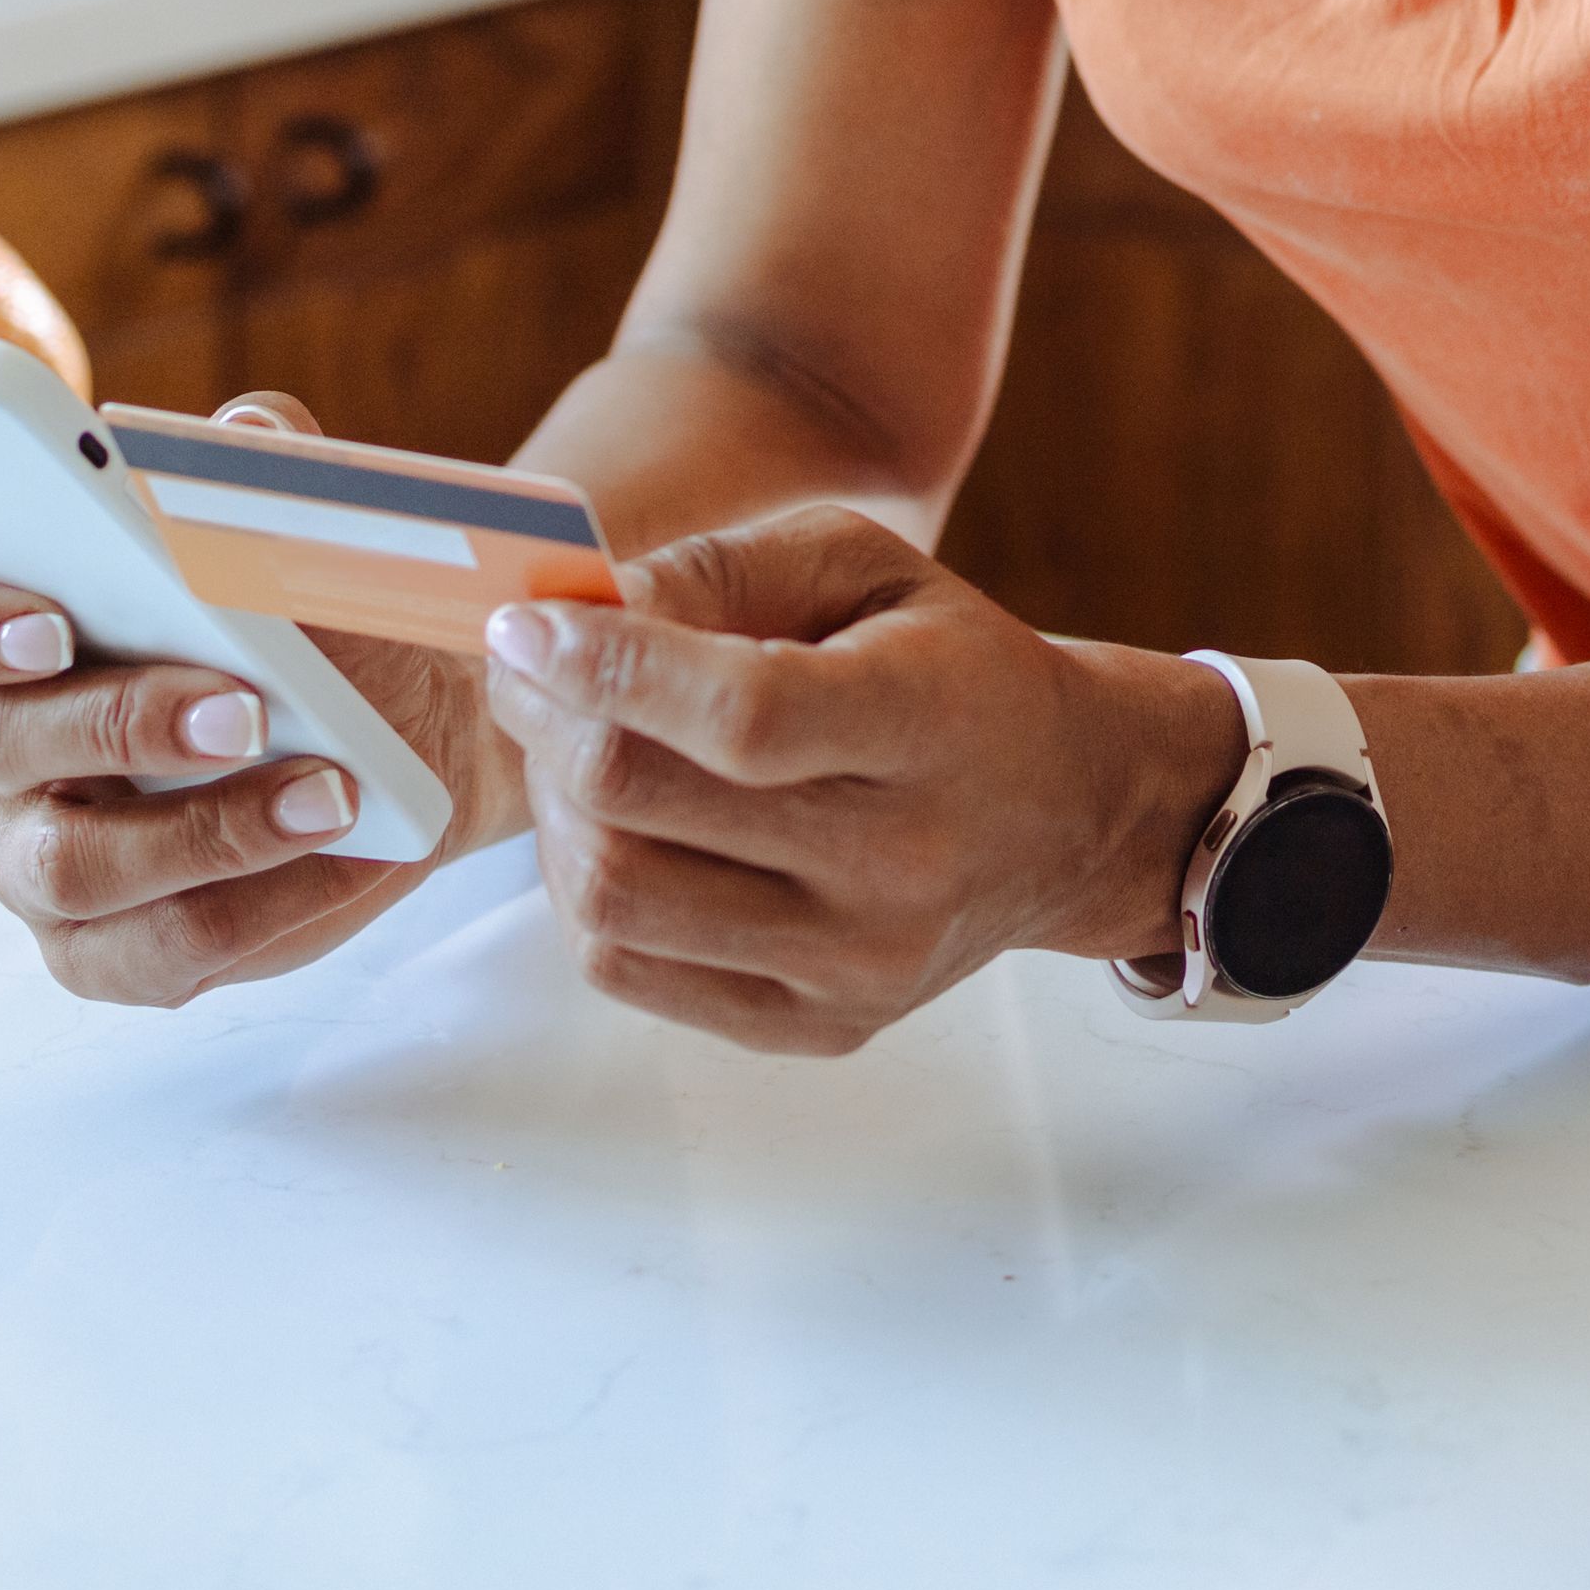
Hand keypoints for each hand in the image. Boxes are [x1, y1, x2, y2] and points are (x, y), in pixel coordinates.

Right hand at [0, 389, 522, 1009]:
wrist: (414, 723)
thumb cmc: (316, 610)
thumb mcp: (298, 518)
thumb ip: (260, 463)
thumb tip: (243, 436)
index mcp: (2, 625)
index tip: (46, 618)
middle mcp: (1, 747)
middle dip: (119, 721)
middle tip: (242, 703)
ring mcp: (44, 859)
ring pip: (72, 864)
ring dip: (206, 826)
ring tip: (328, 789)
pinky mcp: (112, 948)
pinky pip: (157, 950)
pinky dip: (261, 903)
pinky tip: (342, 852)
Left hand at [482, 505, 1245, 1057]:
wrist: (1067, 813)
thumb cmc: (949, 667)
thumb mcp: (864, 565)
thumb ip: (721, 569)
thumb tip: (571, 613)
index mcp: (928, 722)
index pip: (742, 716)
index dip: (608, 668)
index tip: (522, 625)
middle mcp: (900, 862)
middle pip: (645, 808)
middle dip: (550, 724)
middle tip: (531, 671)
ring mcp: (857, 963)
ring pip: (613, 900)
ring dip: (556, 812)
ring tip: (577, 752)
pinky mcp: (815, 1025)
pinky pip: (628, 970)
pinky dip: (588, 887)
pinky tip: (623, 828)